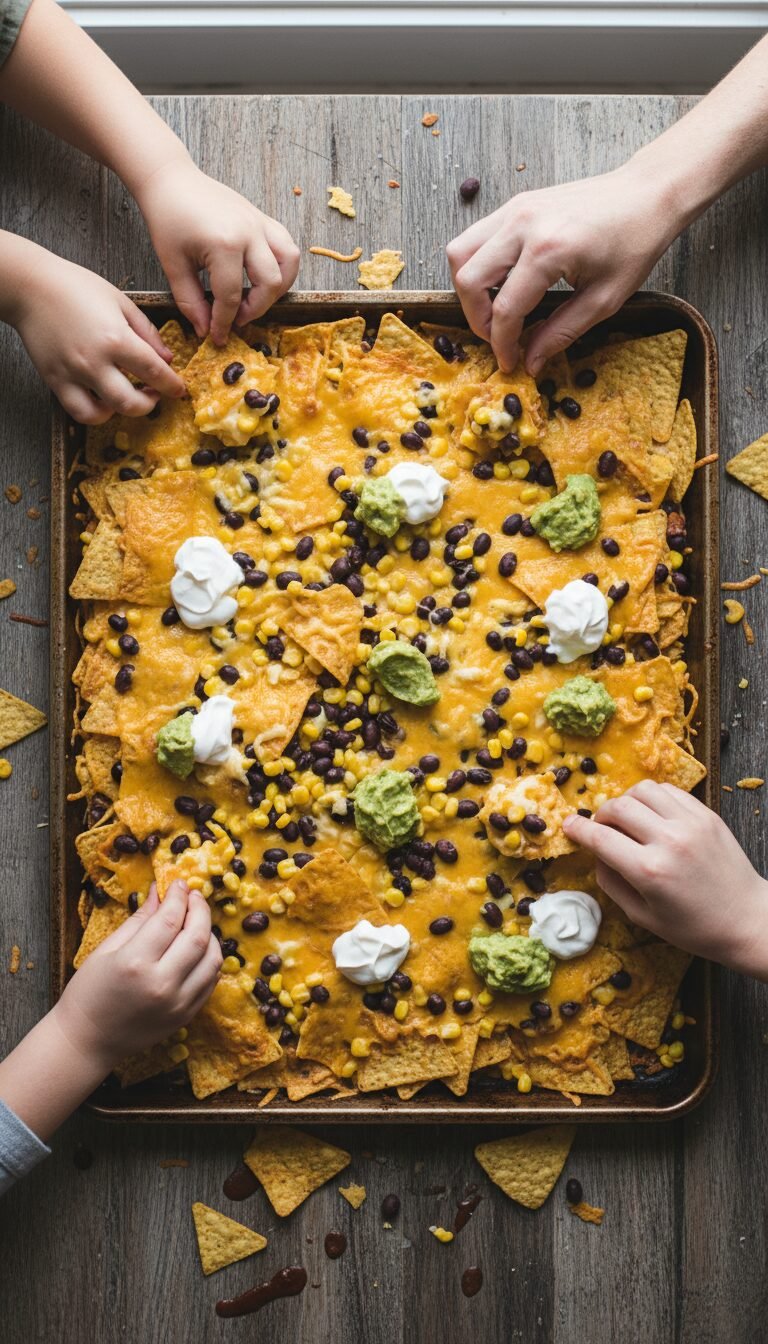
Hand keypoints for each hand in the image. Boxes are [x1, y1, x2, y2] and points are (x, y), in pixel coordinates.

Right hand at [12, 250, 184, 423]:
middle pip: (132, 403)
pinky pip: (79, 412)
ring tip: (129, 397)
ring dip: (123, 412)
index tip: (179, 389)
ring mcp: (74, 374)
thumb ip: (147, 332)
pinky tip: (104, 401)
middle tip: (154, 394)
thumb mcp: (121, 301)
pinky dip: (96, 414)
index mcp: (116, 338)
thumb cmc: (76, 287)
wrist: (31, 286)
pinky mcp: (56, 381)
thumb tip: (167, 358)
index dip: (172, 385)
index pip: (154, 372)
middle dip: (151, 403)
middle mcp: (95, 361)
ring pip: (105, 414)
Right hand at [53, 880, 221, 1069]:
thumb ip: (139, 919)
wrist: (88, 1041)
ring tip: (196, 922)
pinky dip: (209, 960)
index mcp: (136, 962)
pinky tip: (198, 949)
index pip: (171, 919)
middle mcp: (162, 983)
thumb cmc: (89, 992)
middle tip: (194, 896)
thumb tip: (160, 891)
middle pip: (199, 936)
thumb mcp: (106, 949)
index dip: (179, 896)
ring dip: (210, 934)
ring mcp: (177, 1003)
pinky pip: (210, 981)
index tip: (180, 883)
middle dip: (201, 909)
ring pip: (212, 959)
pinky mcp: (186, 1016)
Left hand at [136, 159, 299, 344]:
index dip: (224, 323)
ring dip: (277, 288)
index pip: (232, 297)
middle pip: (270, 284)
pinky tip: (264, 276)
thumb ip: (191, 301)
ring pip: (289, 263)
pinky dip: (283, 265)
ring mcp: (259, 223)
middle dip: (255, 310)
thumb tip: (205, 330)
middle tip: (235, 319)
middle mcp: (249, 232)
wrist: (171, 180)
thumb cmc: (168, 218)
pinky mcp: (262, 218)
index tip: (217, 337)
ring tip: (256, 299)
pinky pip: (286, 246)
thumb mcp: (173, 265)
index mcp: (224, 244)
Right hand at [446, 162, 682, 375]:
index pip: (505, 308)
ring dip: (469, 289)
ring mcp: (515, 209)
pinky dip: (478, 265)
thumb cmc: (635, 242)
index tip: (510, 361)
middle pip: (468, 279)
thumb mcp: (604, 299)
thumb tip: (531, 361)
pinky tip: (502, 284)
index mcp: (548, 249)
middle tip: (498, 337)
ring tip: (493, 310)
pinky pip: (475, 237)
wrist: (648, 193)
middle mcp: (523, 224)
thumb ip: (561, 333)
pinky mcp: (515, 204)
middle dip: (477, 318)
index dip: (502, 344)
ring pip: (460, 253)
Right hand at [563, 781, 767, 976]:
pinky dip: (652, 798)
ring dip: (626, 801)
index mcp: (649, 871)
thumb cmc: (694, 927)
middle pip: (619, 806)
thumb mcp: (642, 916)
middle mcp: (669, 840)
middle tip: (601, 827)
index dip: (578, 829)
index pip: (600, 837)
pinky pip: (669, 791)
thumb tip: (596, 854)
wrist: (746, 919)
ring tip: (627, 819)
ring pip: (643, 790)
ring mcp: (691, 823)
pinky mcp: (707, 815)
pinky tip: (652, 815)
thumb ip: (611, 883)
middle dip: (601, 814)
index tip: (569, 826)